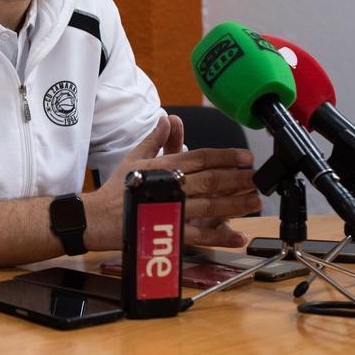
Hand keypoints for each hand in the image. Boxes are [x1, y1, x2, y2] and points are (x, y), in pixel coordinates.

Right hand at [82, 115, 258, 250]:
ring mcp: (171, 208)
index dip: (226, 157)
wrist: (96, 217)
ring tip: (255, 201)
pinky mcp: (168, 230)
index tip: (246, 158)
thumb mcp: (133, 158)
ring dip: (236, 203)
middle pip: (212, 180)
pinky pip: (200, 234)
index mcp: (163, 166)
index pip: (201, 157)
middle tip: (257, 178)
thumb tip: (169, 118)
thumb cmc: (114, 189)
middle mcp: (170, 185)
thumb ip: (155, 139)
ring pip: (211, 205)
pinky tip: (237, 236)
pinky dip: (220, 236)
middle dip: (238, 179)